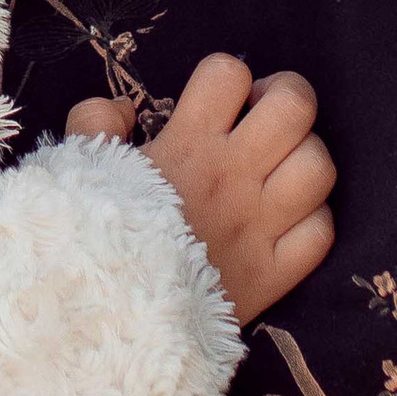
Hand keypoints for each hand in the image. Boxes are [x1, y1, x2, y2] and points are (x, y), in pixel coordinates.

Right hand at [68, 52, 334, 322]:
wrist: (107, 322)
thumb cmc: (89, 238)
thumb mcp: (76, 169)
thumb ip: (94, 125)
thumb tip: (123, 109)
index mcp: (186, 144)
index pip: (228, 73)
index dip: (228, 78)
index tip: (222, 102)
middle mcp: (232, 176)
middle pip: (295, 106)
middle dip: (286, 99)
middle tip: (266, 120)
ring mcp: (259, 226)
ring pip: (318, 167)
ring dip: (304, 161)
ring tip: (280, 172)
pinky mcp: (274, 274)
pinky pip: (320, 232)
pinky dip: (310, 222)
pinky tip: (285, 223)